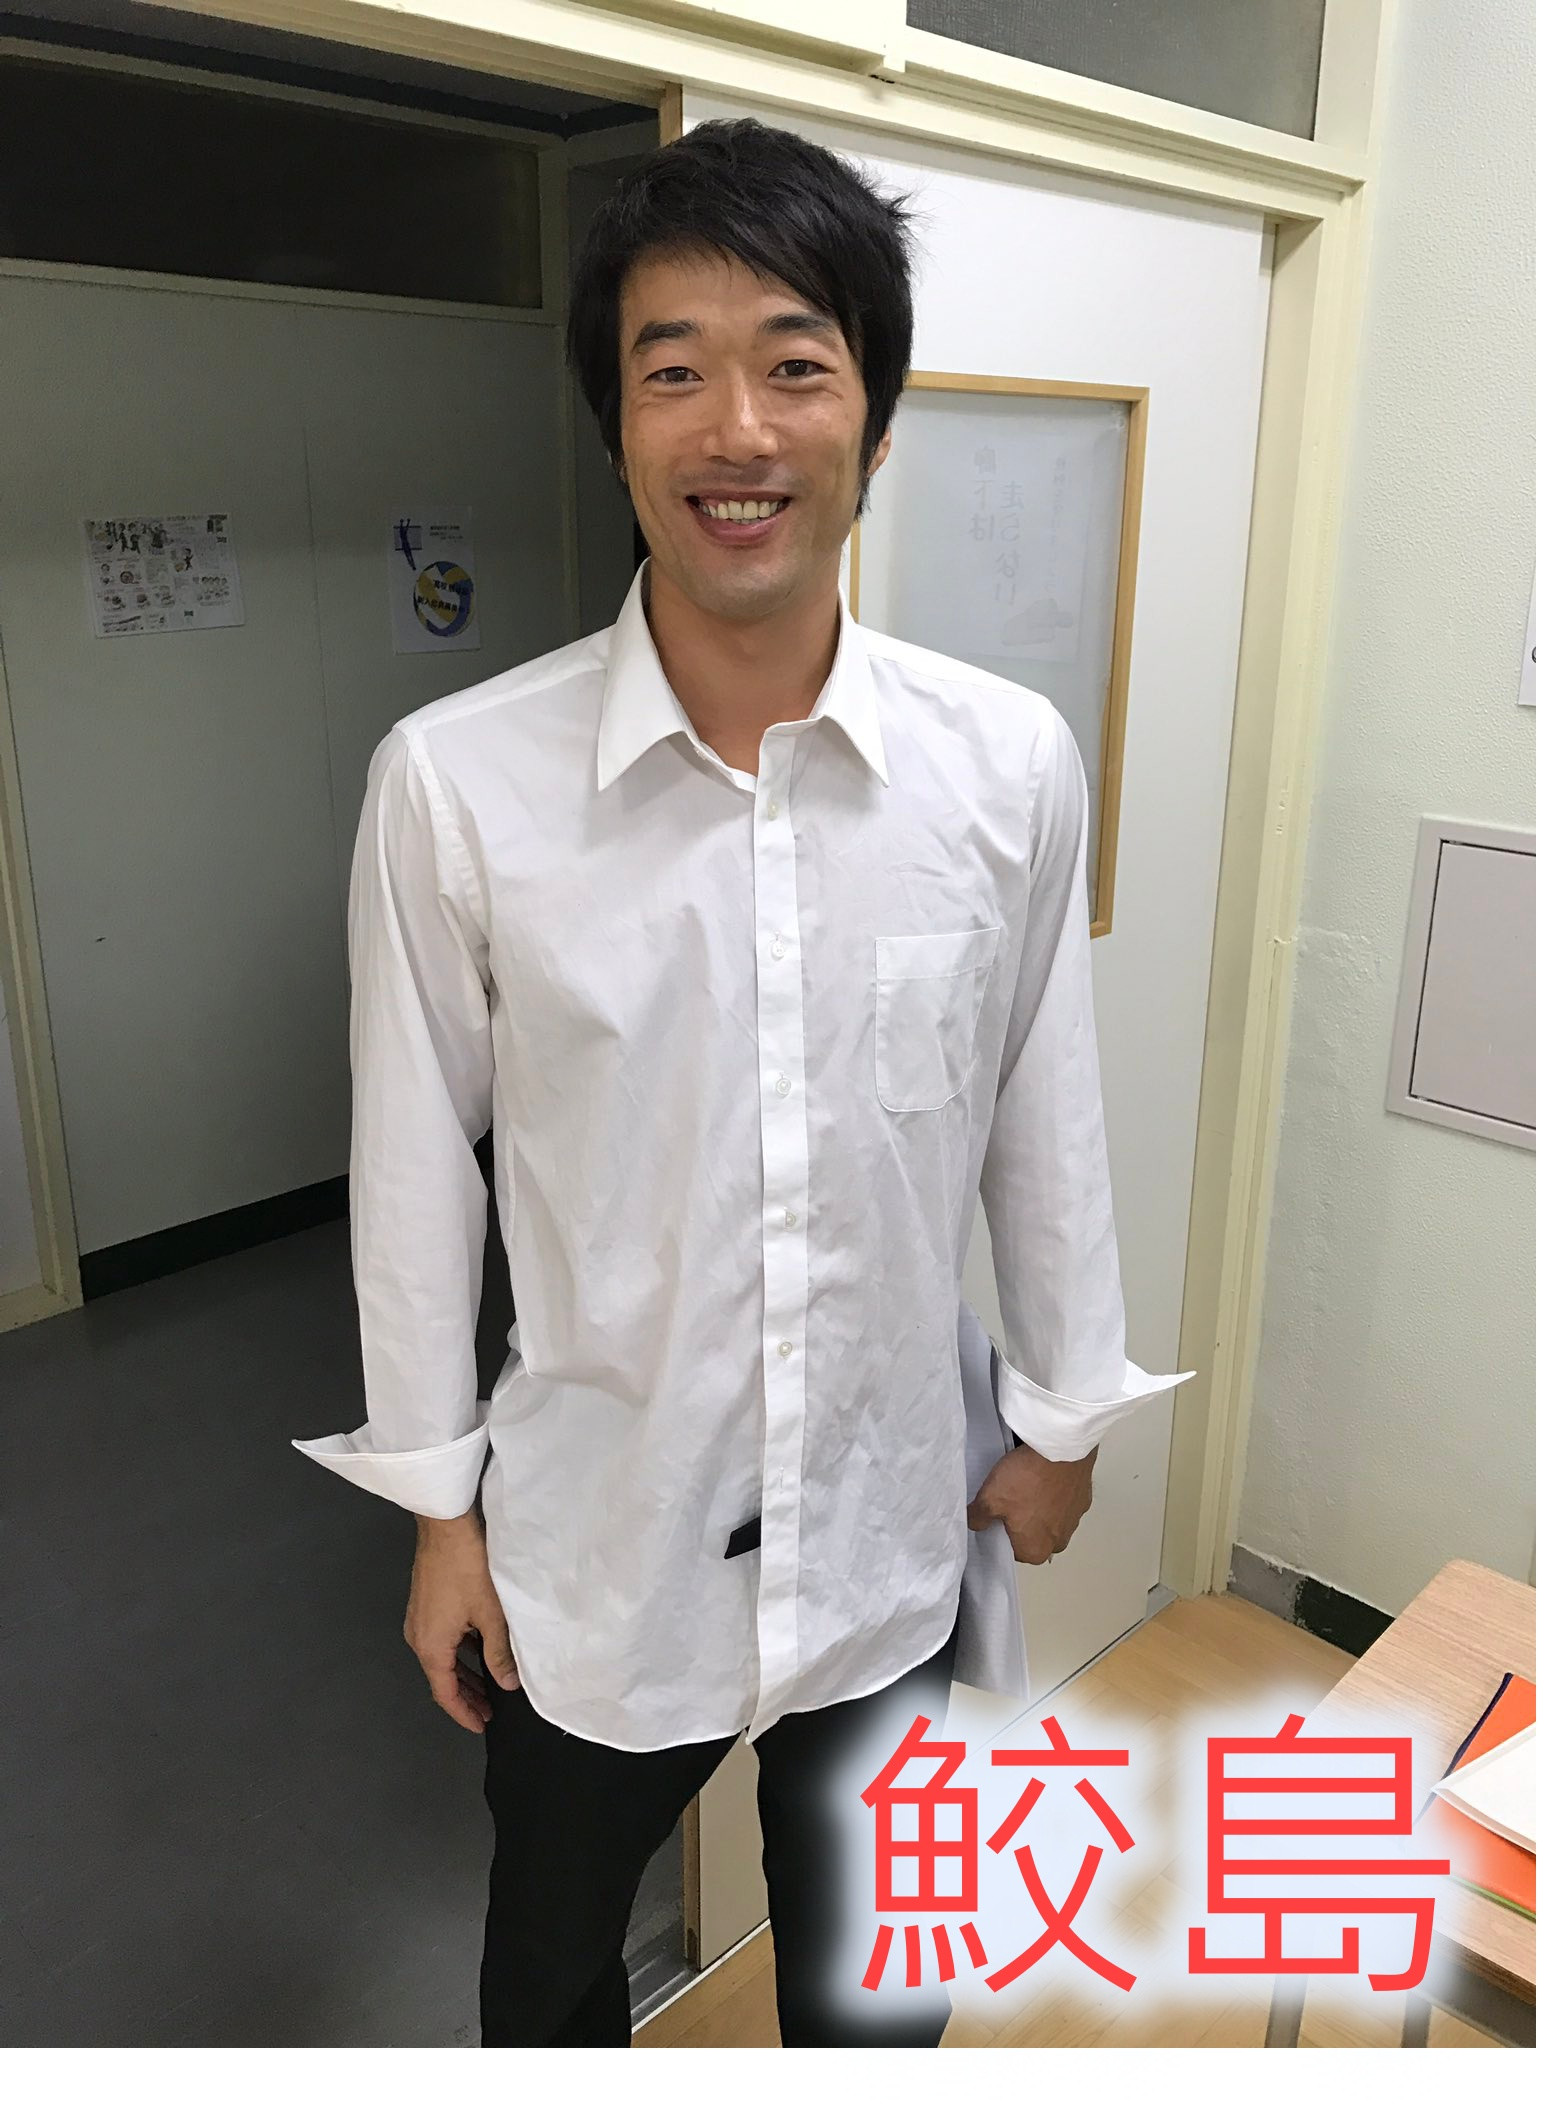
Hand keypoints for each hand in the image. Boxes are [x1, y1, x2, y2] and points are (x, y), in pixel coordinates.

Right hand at [404, 1509, 520, 1731]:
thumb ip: (500, 1653)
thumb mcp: (491, 1615)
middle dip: (466, 1697)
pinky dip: (459, 1653)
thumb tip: (509, 1682)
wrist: (446, 1526)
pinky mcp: (426, 1604)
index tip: (481, 1725)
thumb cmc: (465, 1566)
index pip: (445, 1693)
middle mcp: (418, 1636)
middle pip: (442, 1678)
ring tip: (488, 1685)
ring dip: (463, 1674)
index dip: (464, 1713)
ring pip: (442, 1659)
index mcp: (430, 1646)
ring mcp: (419, 1619)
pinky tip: (479, 1650)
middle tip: (488, 1711)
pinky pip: (441, 1640)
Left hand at [966, 1443, 1097, 1564]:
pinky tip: (1043, 1475)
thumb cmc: (1027, 1479)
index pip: (1011, 1549)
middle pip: (1032, 1536)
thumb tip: (975, 1522)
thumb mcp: (989, 1499)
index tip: (995, 1513)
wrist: (1060, 1449)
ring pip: (1050, 1518)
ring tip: (1026, 1482)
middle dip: (1022, 1519)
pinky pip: (1063, 1501)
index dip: (1000, 1530)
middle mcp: (1058, 1542)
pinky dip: (1054, 1492)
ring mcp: (1074, 1520)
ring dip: (1039, 1505)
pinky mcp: (1083, 1499)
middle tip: (1009, 1496)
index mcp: (1035, 1550)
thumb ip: (978, 1518)